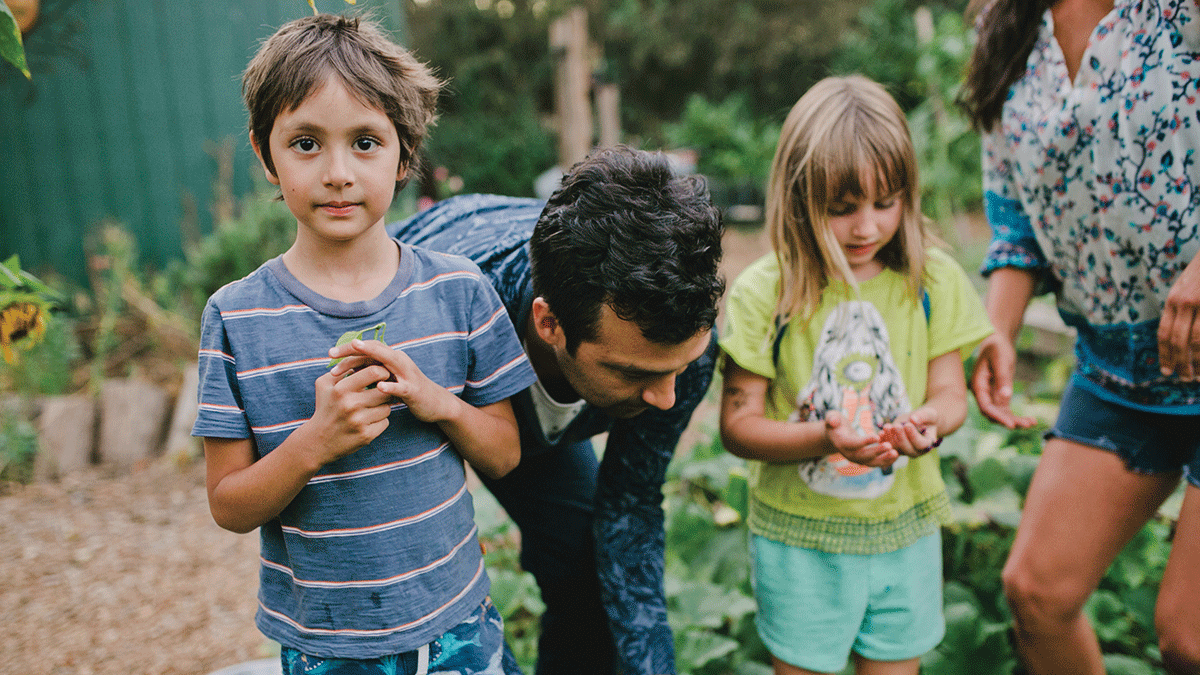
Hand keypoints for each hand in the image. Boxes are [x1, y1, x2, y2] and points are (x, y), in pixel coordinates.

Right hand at [307, 362, 394, 463]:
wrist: (318, 441)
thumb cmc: (324, 408)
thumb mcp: (324, 384)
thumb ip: (340, 368)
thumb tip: (360, 355)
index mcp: (341, 389)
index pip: (373, 372)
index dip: (381, 371)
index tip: (381, 375)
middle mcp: (350, 405)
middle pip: (384, 390)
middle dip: (385, 389)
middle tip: (381, 390)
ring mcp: (359, 422)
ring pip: (387, 407)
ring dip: (383, 406)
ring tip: (372, 407)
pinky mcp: (366, 436)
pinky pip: (385, 422)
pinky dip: (380, 421)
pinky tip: (369, 421)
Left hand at [329, 339, 455, 423]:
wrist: (435, 403)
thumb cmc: (407, 391)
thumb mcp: (387, 378)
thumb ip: (370, 372)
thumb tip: (348, 368)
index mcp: (390, 358)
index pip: (367, 347)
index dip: (348, 349)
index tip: (329, 353)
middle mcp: (399, 361)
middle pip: (375, 349)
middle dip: (353, 349)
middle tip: (331, 354)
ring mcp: (407, 374)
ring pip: (389, 361)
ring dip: (371, 356)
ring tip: (354, 355)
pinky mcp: (414, 390)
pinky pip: (401, 386)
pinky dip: (390, 386)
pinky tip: (379, 387)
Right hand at [824, 410, 897, 467]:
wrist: (836, 435)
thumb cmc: (836, 423)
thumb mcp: (831, 417)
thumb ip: (831, 418)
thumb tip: (833, 421)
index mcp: (841, 443)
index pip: (853, 444)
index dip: (864, 441)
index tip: (876, 437)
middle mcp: (849, 455)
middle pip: (863, 456)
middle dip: (877, 452)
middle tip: (889, 446)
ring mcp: (857, 459)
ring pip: (871, 463)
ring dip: (884, 459)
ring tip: (896, 453)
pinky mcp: (864, 460)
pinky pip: (876, 463)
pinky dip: (886, 460)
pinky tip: (897, 454)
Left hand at [880, 407, 939, 457]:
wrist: (918, 421)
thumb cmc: (926, 417)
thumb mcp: (929, 414)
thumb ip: (923, 416)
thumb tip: (913, 419)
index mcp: (928, 444)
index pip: (921, 444)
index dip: (913, 435)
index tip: (907, 425)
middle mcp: (917, 451)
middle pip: (908, 449)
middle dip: (901, 437)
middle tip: (897, 426)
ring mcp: (905, 451)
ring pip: (897, 449)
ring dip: (890, 438)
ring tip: (887, 426)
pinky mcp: (895, 448)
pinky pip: (888, 447)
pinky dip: (884, 440)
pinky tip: (881, 432)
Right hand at [970, 333, 1035, 428]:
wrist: (998, 342)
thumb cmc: (997, 347)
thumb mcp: (1001, 359)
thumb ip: (1002, 378)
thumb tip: (1006, 397)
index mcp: (978, 384)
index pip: (985, 406)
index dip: (997, 417)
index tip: (1011, 425)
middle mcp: (982, 393)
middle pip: (993, 413)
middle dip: (1009, 421)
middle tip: (1027, 425)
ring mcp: (990, 395)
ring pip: (1000, 414)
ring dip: (1015, 420)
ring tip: (1032, 423)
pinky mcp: (999, 395)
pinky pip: (1006, 409)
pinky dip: (1017, 415)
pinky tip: (1031, 420)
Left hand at [1158, 252, 1199, 380]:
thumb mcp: (1186, 287)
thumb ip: (1180, 308)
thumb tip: (1177, 335)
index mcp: (1172, 299)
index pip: (1164, 332)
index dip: (1164, 354)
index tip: (1166, 370)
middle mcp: (1183, 302)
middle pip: (1177, 340)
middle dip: (1180, 363)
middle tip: (1184, 379)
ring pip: (1196, 341)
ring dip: (1196, 362)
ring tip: (1198, 378)